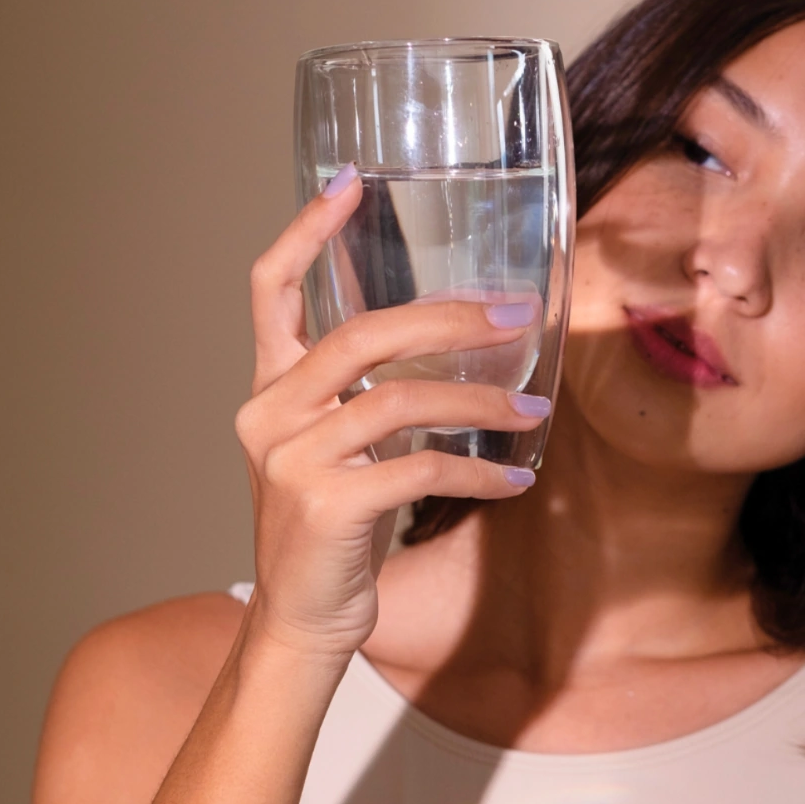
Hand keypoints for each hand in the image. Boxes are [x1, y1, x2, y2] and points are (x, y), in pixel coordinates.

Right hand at [234, 173, 545, 660]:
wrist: (303, 622)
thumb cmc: (334, 530)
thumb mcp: (338, 449)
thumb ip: (368, 397)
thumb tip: (461, 346)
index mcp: (269, 388)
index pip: (270, 291)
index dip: (307, 232)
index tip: (352, 182)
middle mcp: (269, 413)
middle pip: (361, 334)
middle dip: (447, 317)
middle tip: (516, 312)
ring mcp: (292, 459)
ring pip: (400, 400)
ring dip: (481, 403)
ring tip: (535, 412)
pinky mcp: (326, 504)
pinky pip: (420, 468)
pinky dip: (478, 470)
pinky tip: (517, 479)